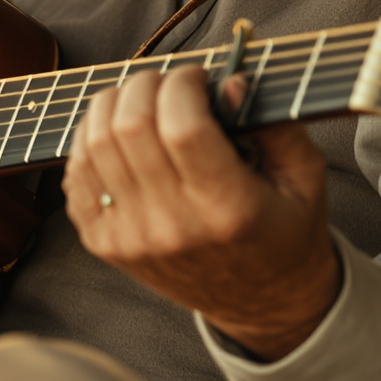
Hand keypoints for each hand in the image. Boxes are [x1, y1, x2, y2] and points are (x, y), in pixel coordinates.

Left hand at [63, 64, 340, 360]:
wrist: (261, 304)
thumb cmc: (285, 231)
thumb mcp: (304, 177)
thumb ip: (276, 125)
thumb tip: (229, 83)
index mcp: (227, 209)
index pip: (182, 126)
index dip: (184, 84)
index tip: (198, 76)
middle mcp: (173, 226)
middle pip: (129, 127)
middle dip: (145, 84)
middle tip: (167, 83)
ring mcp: (131, 238)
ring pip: (93, 144)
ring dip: (112, 106)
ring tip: (141, 102)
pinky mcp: (104, 244)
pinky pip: (77, 174)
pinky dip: (89, 142)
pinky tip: (120, 137)